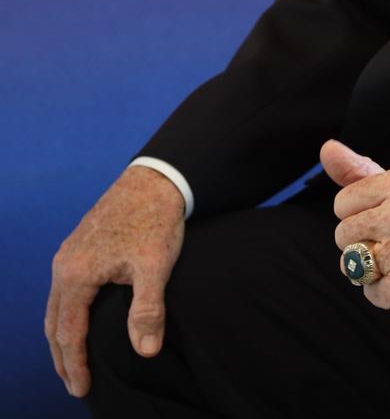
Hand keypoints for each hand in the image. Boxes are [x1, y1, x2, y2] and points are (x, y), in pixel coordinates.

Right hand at [45, 166, 185, 396]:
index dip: (75, 365)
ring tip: (74, 359)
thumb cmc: (156, 220)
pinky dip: (67, 313)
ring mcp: (69, 253)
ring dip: (62, 335)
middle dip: (62, 357)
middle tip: (75, 384)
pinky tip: (80, 319)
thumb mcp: (156, 266)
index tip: (83, 390)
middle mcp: (63, 265)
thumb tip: (146, 351)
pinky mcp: (79, 245)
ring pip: (57, 306)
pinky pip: (64, 289)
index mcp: (76, 275)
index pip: (68, 334)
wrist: (156, 178)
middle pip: (55, 323)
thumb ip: (148, 310)